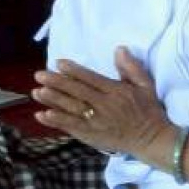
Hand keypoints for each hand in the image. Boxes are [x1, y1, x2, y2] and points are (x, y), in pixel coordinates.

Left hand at [32, 49, 174, 162]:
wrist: (152, 139)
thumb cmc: (148, 110)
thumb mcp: (146, 85)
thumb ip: (131, 67)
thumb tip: (119, 49)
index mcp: (117, 92)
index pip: (92, 79)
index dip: (75, 71)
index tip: (59, 63)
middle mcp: (105, 106)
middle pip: (78, 92)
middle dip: (57, 83)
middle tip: (39, 75)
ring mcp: (97, 121)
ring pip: (71, 108)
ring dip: (53, 100)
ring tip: (37, 92)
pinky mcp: (91, 135)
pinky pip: (71, 126)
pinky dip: (56, 121)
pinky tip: (42, 115)